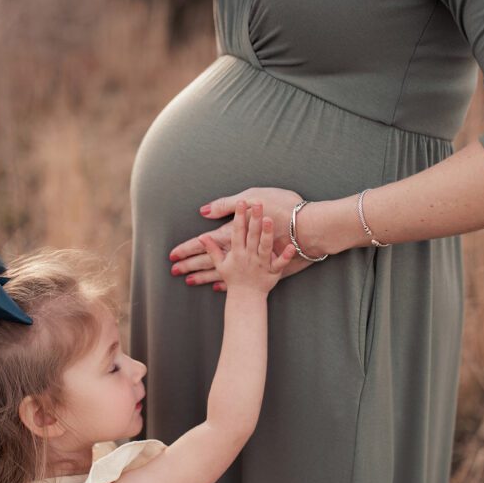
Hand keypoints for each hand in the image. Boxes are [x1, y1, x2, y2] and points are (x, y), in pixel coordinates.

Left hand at [169, 188, 319, 291]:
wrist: (311, 226)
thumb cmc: (284, 207)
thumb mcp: (253, 195)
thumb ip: (227, 204)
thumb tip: (204, 211)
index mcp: (235, 234)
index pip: (206, 242)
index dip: (188, 249)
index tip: (172, 255)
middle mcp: (241, 251)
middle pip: (210, 260)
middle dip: (191, 265)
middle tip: (175, 271)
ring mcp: (251, 262)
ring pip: (223, 271)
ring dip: (205, 275)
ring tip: (190, 280)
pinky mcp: (262, 269)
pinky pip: (238, 278)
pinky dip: (229, 282)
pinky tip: (219, 286)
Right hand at [198, 202, 295, 294]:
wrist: (246, 298)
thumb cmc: (234, 280)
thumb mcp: (220, 264)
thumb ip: (212, 249)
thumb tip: (201, 237)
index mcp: (237, 252)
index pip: (236, 231)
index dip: (238, 216)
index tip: (240, 202)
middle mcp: (249, 256)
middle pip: (251, 235)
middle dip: (253, 219)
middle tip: (257, 203)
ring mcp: (261, 264)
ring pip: (264, 247)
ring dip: (267, 234)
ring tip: (269, 220)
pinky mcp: (273, 272)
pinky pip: (280, 263)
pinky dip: (285, 256)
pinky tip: (291, 247)